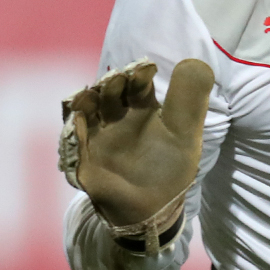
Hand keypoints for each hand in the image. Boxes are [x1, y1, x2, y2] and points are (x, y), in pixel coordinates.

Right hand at [58, 58, 213, 253]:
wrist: (151, 208)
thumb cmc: (170, 168)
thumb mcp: (186, 134)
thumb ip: (190, 102)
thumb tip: (196, 61)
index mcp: (144, 107)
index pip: (139, 83)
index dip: (140, 74)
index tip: (145, 71)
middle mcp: (119, 115)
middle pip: (111, 91)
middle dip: (113, 83)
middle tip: (118, 80)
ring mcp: (99, 132)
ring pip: (88, 107)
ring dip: (89, 98)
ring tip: (92, 96)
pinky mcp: (83, 153)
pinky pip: (73, 135)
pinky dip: (74, 124)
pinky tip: (79, 117)